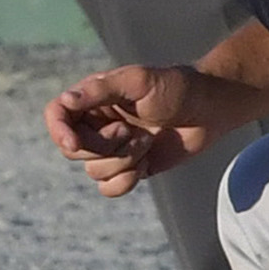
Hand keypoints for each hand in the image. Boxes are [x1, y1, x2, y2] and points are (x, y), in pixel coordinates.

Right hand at [43, 62, 250, 197]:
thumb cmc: (177, 87)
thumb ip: (102, 90)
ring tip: (148, 140)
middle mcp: (97, 123)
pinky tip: (147, 164)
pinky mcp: (129, 168)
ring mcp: (112, 148)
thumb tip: (66, 101)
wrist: (211, 110)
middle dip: (104, 146)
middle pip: (74, 149)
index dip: (58, 131)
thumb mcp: (140, 81)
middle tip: (131, 131)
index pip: (57, 115)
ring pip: (93, 171)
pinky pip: (109, 188)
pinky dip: (126, 181)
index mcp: (94, 98)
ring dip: (123, 161)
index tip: (75, 143)